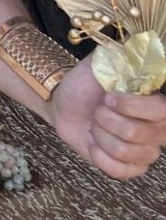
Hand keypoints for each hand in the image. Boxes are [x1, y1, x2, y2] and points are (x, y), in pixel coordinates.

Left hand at [50, 57, 165, 178]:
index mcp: (155, 102)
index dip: (131, 107)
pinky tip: (95, 144)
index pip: (161, 111)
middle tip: (97, 111)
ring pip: (125, 152)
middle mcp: (156, 128)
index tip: (108, 98)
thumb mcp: (100, 63)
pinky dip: (99, 156)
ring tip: (96, 125)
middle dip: (106, 119)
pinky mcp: (130, 168)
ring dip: (100, 136)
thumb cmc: (84, 84)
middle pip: (137, 133)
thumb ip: (121, 56)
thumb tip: (136, 49)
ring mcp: (145, 150)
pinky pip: (120, 171)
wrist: (64, 104)